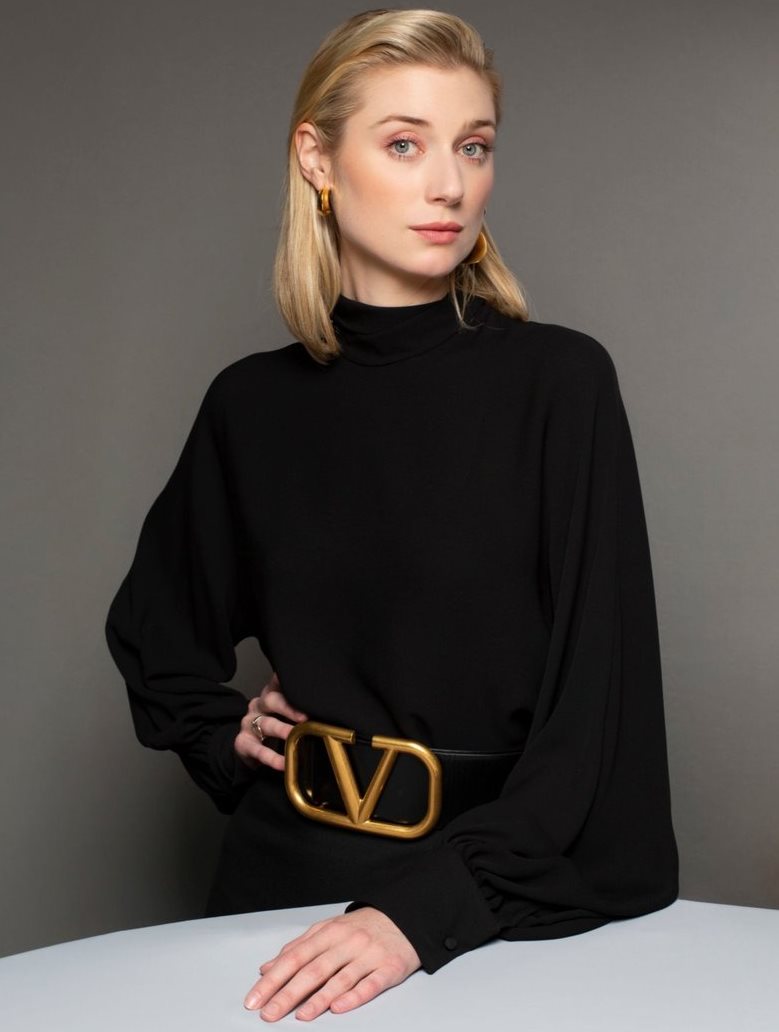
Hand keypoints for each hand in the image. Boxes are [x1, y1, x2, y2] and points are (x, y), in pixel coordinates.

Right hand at [234, 671, 307, 772]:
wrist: (248, 748)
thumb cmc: (273, 727)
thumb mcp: (284, 714)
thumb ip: (300, 708)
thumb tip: (327, 710)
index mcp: (270, 695)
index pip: (278, 683)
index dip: (286, 681)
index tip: (303, 683)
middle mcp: (258, 706)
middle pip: (271, 700)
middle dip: (288, 708)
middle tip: (304, 717)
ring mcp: (248, 723)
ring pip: (266, 724)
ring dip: (281, 730)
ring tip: (295, 737)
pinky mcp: (243, 743)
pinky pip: (257, 750)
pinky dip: (272, 757)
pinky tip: (283, 763)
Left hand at [243, 907, 420, 1020]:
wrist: (405, 917)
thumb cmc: (362, 927)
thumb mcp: (328, 929)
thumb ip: (298, 948)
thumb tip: (267, 968)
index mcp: (329, 932)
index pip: (295, 957)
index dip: (273, 979)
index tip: (255, 999)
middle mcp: (347, 942)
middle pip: (313, 970)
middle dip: (288, 994)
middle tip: (269, 1014)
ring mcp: (369, 955)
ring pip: (340, 978)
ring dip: (318, 999)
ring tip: (301, 1016)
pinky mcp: (390, 968)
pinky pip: (370, 984)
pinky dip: (354, 996)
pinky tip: (339, 1008)